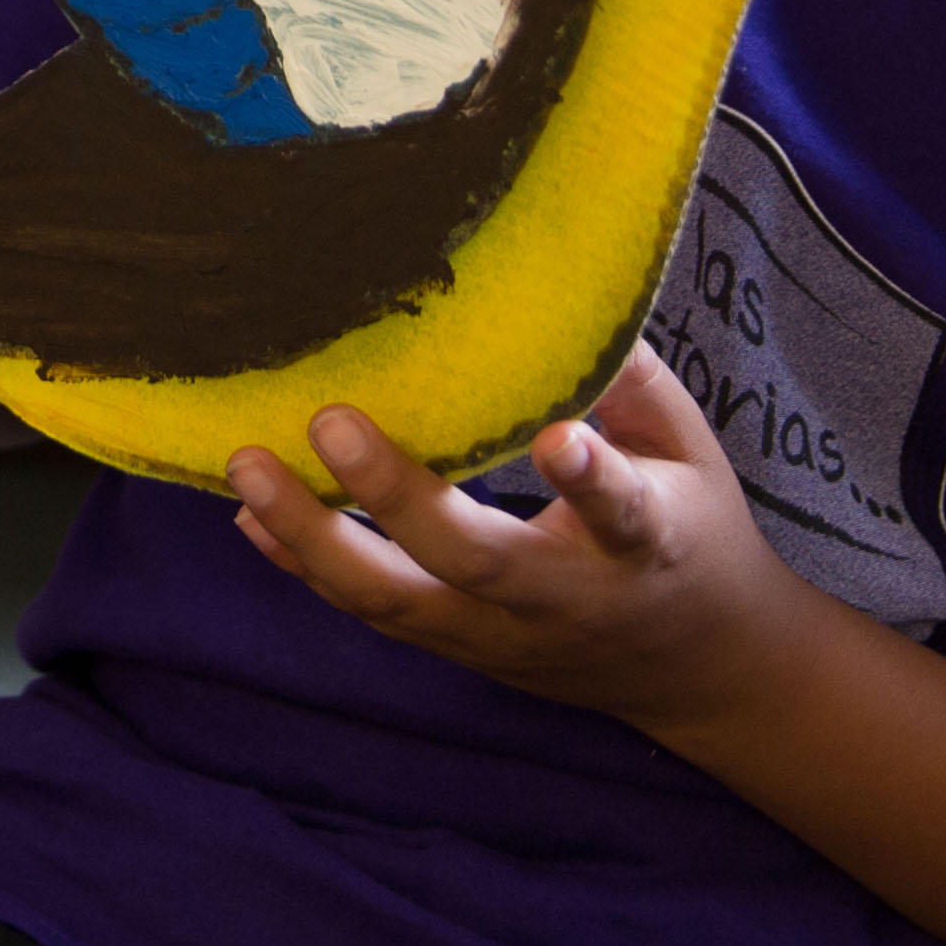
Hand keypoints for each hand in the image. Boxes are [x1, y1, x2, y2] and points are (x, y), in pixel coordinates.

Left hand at [222, 347, 824, 740]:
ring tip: (246, 467)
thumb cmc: (690, 528)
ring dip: (314, 539)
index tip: (557, 441)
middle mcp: (566, 599)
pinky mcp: (459, 649)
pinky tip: (250, 517)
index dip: (592, 482)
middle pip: (476, 563)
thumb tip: (560, 278)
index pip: (622, 515)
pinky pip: (373, 613)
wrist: (698, 668)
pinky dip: (305, 566)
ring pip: (399, 603)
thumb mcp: (687, 450)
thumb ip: (628, 376)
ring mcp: (503, 635)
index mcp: (646, 543)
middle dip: (398, 499)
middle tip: (329, 420)